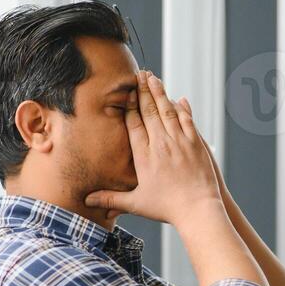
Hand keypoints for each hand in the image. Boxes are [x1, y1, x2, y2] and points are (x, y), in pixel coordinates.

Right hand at [84, 71, 223, 227]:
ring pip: (167, 112)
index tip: (126, 92)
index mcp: (144, 156)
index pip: (134, 124)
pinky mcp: (196, 144)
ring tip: (154, 78)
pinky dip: (183, 109)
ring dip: (160, 93)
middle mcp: (161, 145)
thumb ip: (111, 198)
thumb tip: (86, 201)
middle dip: (143, 91)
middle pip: (149, 112)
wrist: (198, 211)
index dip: (130, 106)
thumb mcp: (136, 204)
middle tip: (139, 74)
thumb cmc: (166, 209)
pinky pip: (187, 121)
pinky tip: (179, 99)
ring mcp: (180, 142)